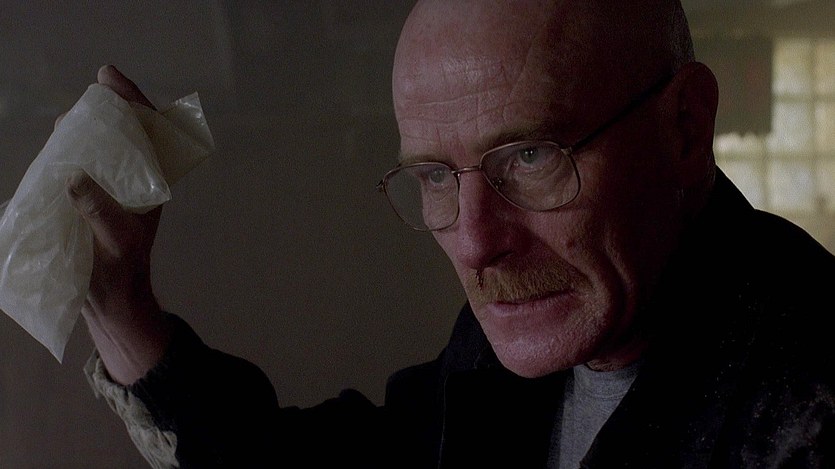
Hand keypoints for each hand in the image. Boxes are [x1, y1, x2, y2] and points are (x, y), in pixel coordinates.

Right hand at [66, 65, 171, 384]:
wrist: (112, 302)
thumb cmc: (121, 271)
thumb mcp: (115, 240)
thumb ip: (99, 210)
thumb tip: (75, 177)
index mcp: (150, 186)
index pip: (149, 132)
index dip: (132, 100)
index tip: (108, 77)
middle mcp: (134, 183)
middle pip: (125, 132)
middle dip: (108, 109)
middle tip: (88, 96)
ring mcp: (113, 191)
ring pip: (103, 147)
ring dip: (86, 129)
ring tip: (68, 122)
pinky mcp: (92, 201)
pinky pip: (82, 165)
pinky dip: (70, 151)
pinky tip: (57, 146)